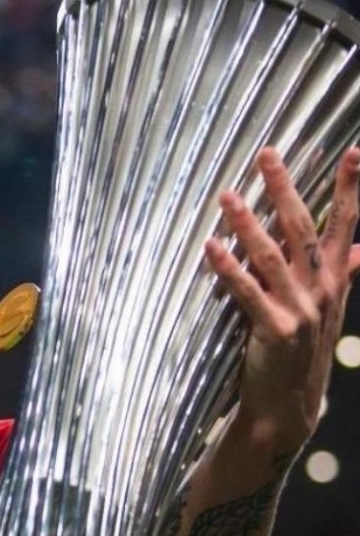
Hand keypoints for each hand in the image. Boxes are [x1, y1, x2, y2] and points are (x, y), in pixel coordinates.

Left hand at [204, 146, 359, 455]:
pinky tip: (210, 246)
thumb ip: (344, 274)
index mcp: (334, 279)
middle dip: (284, 189)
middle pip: (302, 229)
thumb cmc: (305, 349)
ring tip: (226, 196)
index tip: (354, 150)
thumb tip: (359, 246)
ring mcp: (300, 310)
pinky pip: (247, 292)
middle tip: (265, 155)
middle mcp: (321, 289)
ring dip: (248, 224)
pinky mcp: (275, 330)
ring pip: (271, 257)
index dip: (350, 187)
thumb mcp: (329, 308)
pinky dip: (228, 268)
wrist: (289, 405)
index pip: (345, 223)